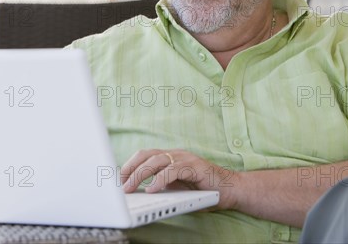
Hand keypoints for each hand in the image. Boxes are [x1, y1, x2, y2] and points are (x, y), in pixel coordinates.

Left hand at [120, 149, 238, 209]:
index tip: (117, 179)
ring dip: (140, 175)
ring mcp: (185, 158)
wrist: (230, 190)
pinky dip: (160, 179)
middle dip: (130, 169)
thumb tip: (138, 193)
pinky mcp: (194, 166)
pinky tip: (153, 189)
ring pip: (156, 161)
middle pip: (146, 155)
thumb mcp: (176, 188)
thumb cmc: (203, 190)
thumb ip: (161, 185)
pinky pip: (173, 170)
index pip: (144, 155)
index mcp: (170, 158)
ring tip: (130, 188)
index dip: (129, 165)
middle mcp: (175, 155)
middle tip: (120, 185)